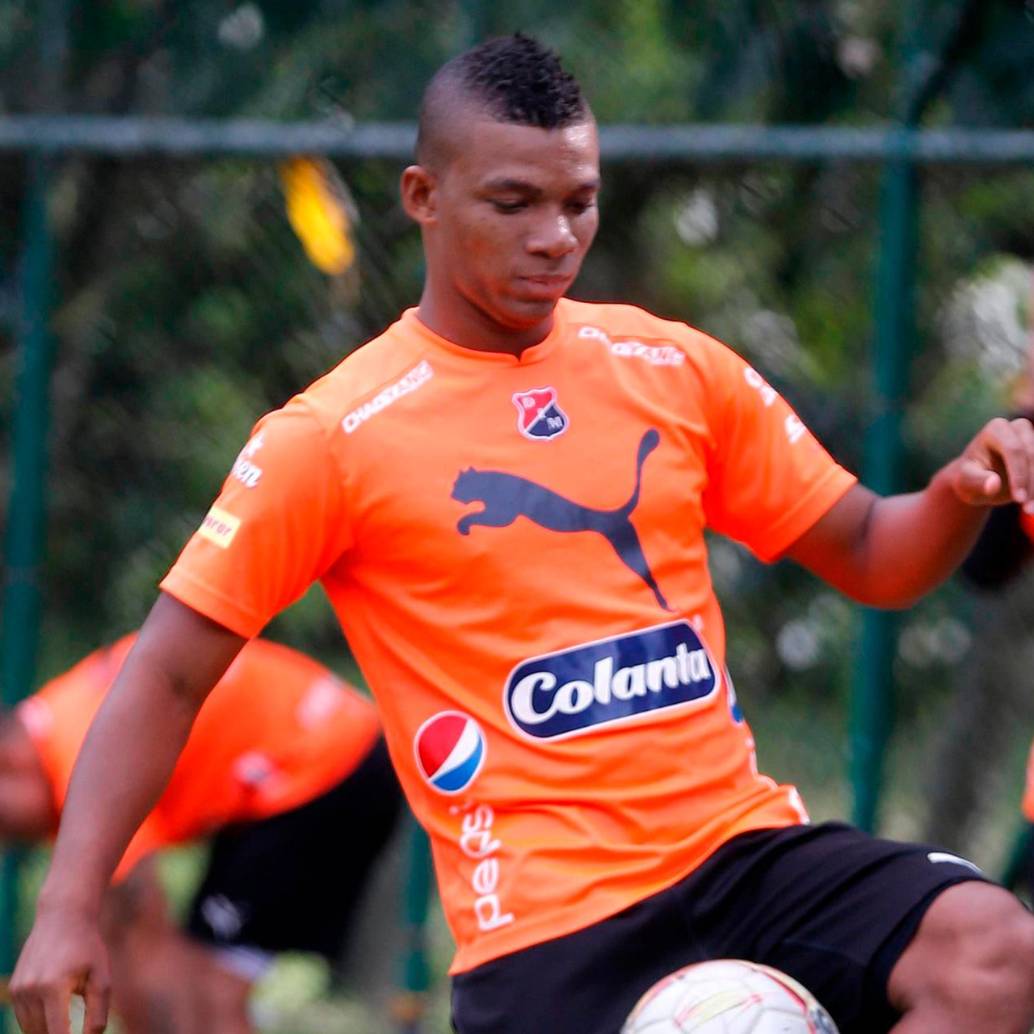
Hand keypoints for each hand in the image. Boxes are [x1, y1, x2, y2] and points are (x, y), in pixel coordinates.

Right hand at [11, 904, 110, 1033]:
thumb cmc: (88, 947)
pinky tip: (55, 1010)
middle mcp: (31, 990)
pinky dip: (38, 1020)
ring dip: (47, 1031)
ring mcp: (19, 989)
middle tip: (73, 1030)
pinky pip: (24, 1017)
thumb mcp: (102, 976)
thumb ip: (98, 1012)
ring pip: (30, 1029)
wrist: (63, 916)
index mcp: (54, 987)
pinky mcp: (14, 988)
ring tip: (66, 1021)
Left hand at [951, 417, 1033, 509]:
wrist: (980, 479)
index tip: (1019, 499)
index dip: (1019, 475)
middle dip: (1033, 485)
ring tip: (1031, 511)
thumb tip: (994, 484)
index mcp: (996, 429)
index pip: (1014, 450)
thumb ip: (978, 481)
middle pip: (1033, 456)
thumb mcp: (966, 482)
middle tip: (1028, 510)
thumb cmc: (969, 478)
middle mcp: (1019, 428)